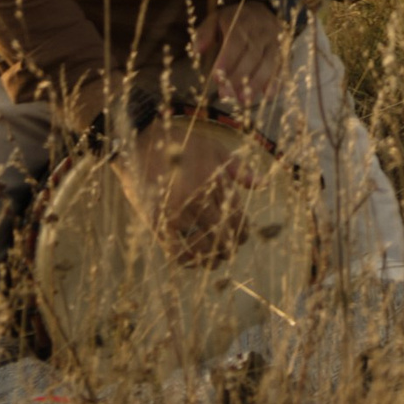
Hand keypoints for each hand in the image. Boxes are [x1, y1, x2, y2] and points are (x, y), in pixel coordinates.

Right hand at [123, 115, 262, 268]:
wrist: (141, 143)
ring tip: (213, 260)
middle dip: (229, 247)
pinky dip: (189, 261)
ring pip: (203, 246)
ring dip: (211, 257)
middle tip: (228, 253)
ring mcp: (178, 211)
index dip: (243, 232)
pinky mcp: (158, 223)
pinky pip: (178, 252)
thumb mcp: (215, 149)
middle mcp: (200, 197)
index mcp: (216, 180)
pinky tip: (193, 261)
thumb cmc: (181, 144)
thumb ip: (238, 169)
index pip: (237, 216)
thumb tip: (263, 184)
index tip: (243, 238)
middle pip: (223, 234)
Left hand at [191, 0, 287, 119]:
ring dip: (256, 82)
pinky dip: (276, 80)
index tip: (217, 78)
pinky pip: (282, 65)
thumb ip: (205, 33)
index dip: (227, 60)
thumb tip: (197, 50)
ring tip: (243, 100)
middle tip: (226, 95)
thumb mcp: (216, 19)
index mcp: (242, 21)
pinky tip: (267, 95)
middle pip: (252, 55)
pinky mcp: (284, 50)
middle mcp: (262, 30)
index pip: (236, 41)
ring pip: (268, 62)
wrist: (264, 8)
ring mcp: (275, 40)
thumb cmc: (235, 19)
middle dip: (239, 77)